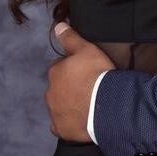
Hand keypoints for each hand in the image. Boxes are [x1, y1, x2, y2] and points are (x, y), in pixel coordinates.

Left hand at [44, 23, 114, 141]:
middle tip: (88, 87)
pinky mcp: (61, 129)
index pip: (60, 67)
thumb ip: (70, 38)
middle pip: (58, 87)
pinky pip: (62, 125)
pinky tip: (80, 120)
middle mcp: (50, 93)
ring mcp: (55, 113)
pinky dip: (68, 122)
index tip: (85, 71)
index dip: (73, 68)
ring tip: (87, 103)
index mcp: (55, 72)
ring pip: (59, 105)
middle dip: (69, 86)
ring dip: (69, 103)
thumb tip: (57, 25)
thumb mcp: (87, 49)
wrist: (106, 106)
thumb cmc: (97, 75)